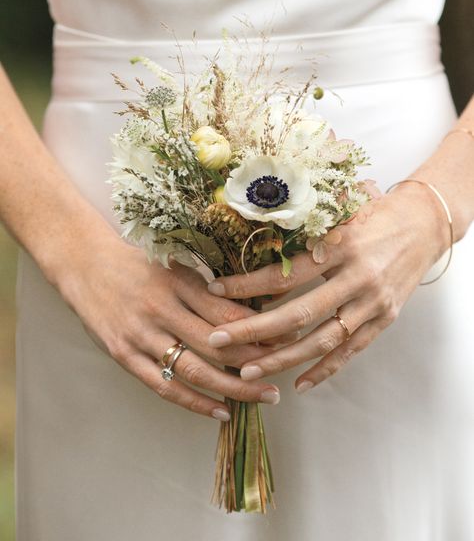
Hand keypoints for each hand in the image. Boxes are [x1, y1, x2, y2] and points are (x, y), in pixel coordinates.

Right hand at [57, 237, 284, 421]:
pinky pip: (164, 386)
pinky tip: (221, 411)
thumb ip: (206, 289)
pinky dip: (194, 402)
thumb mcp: (174, 268)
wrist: (85, 266)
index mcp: (178, 282)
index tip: (287, 337)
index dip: (260, 327)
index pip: (227, 311)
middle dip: (255, 360)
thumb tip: (250, 311)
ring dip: (233, 387)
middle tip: (283, 371)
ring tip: (263, 397)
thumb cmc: (137, 264)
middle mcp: (161, 309)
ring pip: (195, 369)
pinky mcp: (124, 355)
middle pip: (217, 343)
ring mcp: (141, 335)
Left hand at [205, 182, 447, 391]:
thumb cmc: (377, 213)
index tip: (215, 290)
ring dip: (283, 359)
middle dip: (254, 330)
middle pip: (299, 313)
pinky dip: (325, 370)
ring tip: (248, 371)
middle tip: (218, 341)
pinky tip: (299, 384)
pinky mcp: (384, 320)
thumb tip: (254, 234)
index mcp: (341, 247)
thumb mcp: (341, 212)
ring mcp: (373, 303)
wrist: (424, 224)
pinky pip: (351, 351)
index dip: (247, 284)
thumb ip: (305, 227)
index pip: (285, 274)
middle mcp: (357, 278)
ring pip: (322, 340)